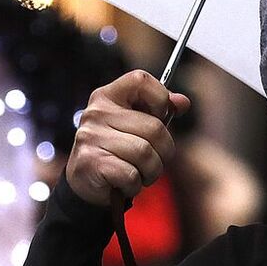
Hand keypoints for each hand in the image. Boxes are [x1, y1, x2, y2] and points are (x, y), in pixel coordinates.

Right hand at [65, 70, 191, 207]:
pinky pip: (131, 174)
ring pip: (146, 154)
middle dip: (163, 151)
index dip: (160, 98)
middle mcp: (97, 113)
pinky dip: (135, 184)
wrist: (84, 182)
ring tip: (138, 173)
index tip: (160, 116)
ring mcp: (91, 137)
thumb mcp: (135, 125)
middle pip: (155, 128)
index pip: (141, 81)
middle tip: (152, 160)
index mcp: (107, 96)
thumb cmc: (115, 150)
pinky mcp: (91, 163)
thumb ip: (158, 111)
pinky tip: (124, 182)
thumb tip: (182, 102)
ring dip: (150, 171)